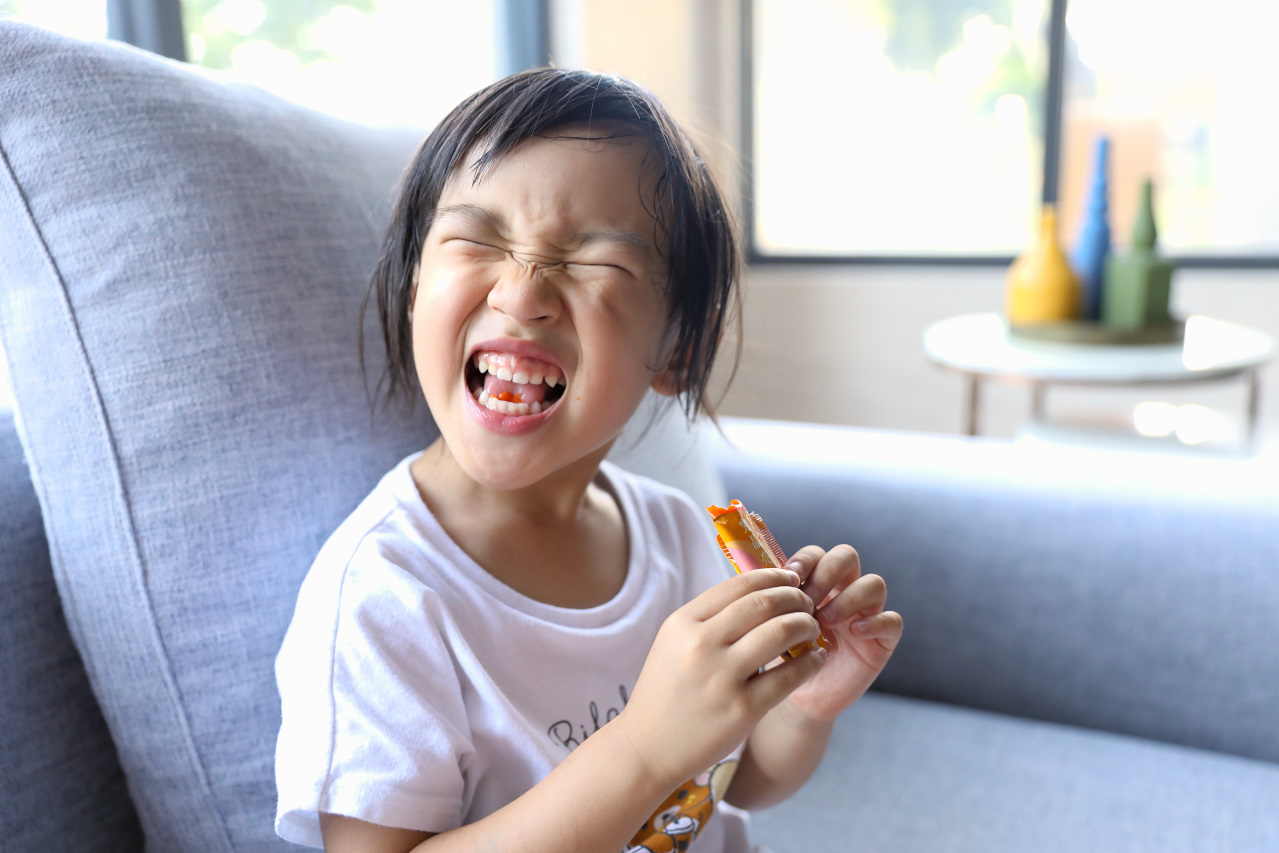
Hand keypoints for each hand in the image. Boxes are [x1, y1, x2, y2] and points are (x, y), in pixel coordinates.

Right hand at [614, 568, 826, 787]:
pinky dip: (810, 662)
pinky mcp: (742, 709)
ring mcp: (722, 677)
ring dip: (806, 625)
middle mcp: (701, 644)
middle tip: (807, 604)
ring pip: (781, 632)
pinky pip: (789, 676)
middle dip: (794, 598)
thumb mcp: (674, 644)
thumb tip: (759, 593)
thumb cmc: (666, 692)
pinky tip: (816, 659)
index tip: (791, 579)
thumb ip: (709, 619)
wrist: (647, 748)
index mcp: (682, 623)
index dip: (772, 576)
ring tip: (812, 628)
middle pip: (763, 603)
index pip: (738, 585)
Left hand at [782, 545, 901, 721]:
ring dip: (848, 598)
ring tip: (825, 621)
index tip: (789, 578)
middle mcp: (844, 591)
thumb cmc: (785, 656)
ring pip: (874, 584)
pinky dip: (874, 622)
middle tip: (808, 599)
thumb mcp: (776, 625)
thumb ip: (776, 601)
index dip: (806, 559)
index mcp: (816, 582)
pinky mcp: (883, 639)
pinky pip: (892, 620)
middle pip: (847, 556)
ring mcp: (866, 612)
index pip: (817, 554)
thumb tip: (762, 577)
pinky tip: (853, 633)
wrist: (799, 696)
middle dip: (827, 573)